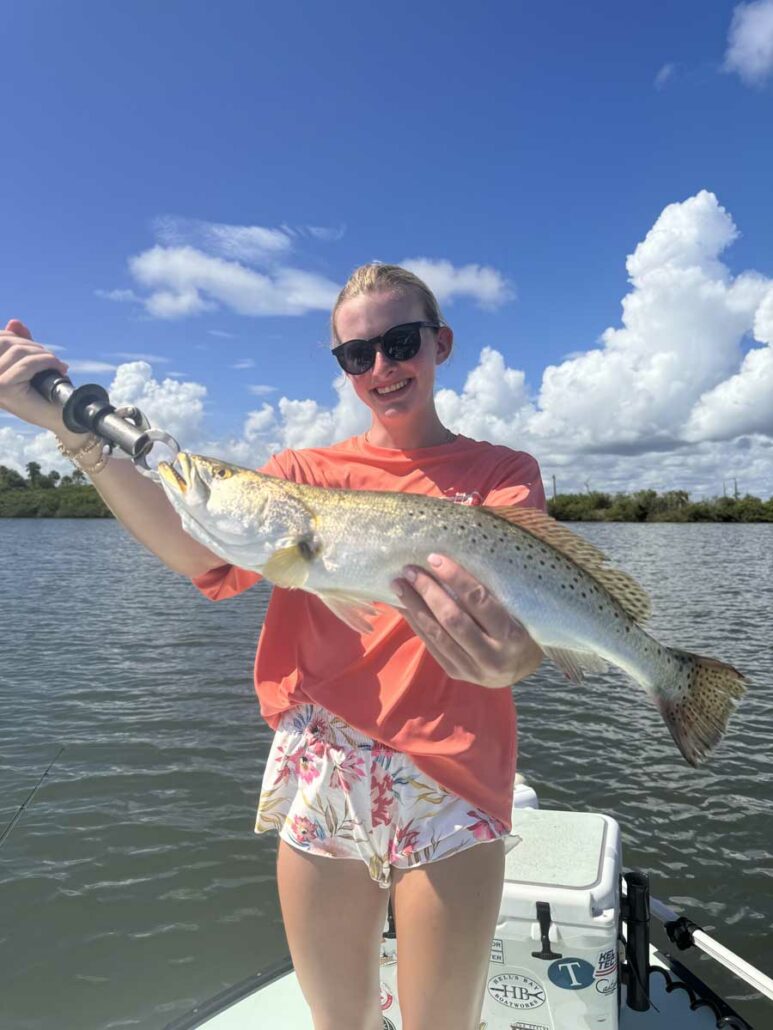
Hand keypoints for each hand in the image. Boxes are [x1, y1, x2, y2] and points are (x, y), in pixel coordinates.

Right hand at [0, 319, 69, 430]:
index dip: (16, 336)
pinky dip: (47, 362)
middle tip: (51, 358)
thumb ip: (20, 343)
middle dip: (33, 345)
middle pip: (6, 341)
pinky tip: (59, 368)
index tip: (36, 348)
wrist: (61, 419)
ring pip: (18, 350)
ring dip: (42, 353)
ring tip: (55, 364)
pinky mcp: (5, 388)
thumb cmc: (45, 392)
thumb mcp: (29, 363)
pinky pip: (28, 364)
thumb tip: (14, 322)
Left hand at [391, 553, 542, 687]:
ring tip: (398, 584)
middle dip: (428, 591)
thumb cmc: (520, 627)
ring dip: (414, 606)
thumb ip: (490, 594)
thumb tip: (451, 560)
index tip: (434, 558)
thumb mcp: (516, 611)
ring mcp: (472, 669)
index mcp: (513, 635)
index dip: (455, 578)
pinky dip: (415, 622)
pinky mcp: (456, 673)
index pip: (479, 601)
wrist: (519, 669)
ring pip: (437, 634)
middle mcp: (493, 656)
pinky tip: (403, 605)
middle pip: (453, 619)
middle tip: (410, 570)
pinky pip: (431, 645)